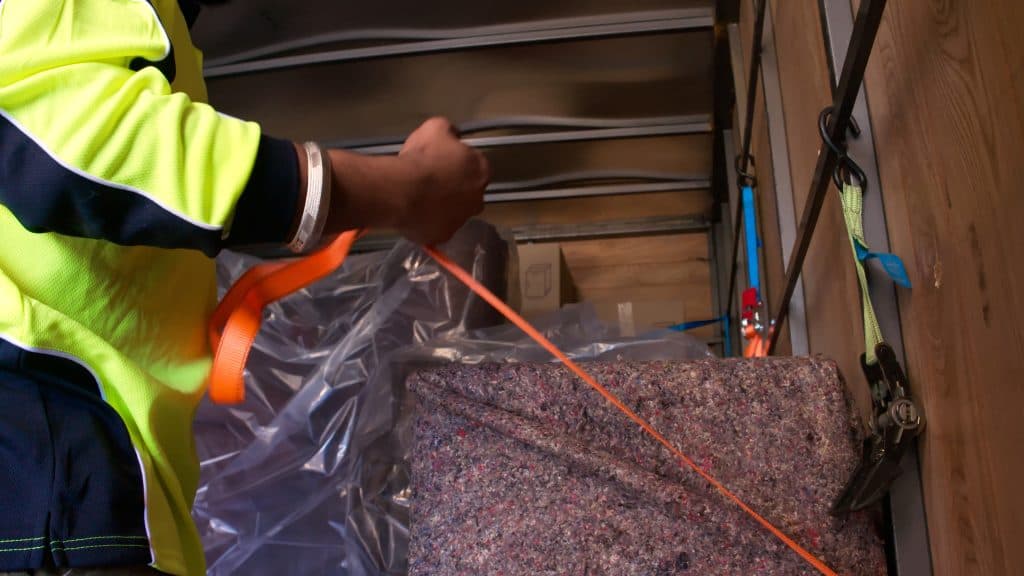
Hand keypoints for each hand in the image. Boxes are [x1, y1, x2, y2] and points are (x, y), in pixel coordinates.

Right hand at [394, 117, 489, 244]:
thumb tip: (453, 134)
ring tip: (419, 198)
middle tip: (431, 181)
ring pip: (454, 213)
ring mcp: (461, 221)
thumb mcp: (435, 127)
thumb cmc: (422, 157)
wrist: (402, 190)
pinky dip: (428, 222)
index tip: (443, 162)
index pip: (476, 167)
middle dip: (454, 188)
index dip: (459, 164)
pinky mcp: (443, 236)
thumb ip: (449, 130)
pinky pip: (436, 228)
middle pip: (469, 193)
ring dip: (442, 206)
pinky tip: (414, 213)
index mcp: (481, 171)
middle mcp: (478, 199)